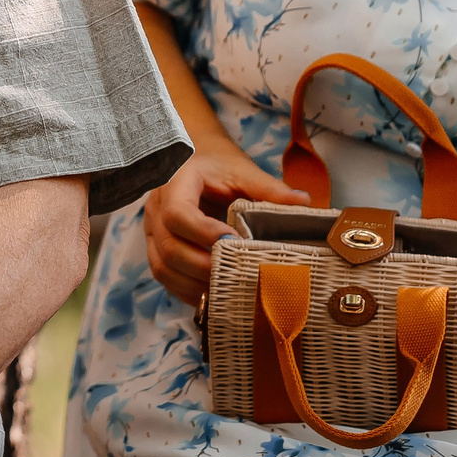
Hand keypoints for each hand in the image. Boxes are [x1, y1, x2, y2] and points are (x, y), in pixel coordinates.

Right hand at [143, 146, 311, 301]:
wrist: (198, 161)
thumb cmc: (219, 166)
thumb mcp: (243, 172)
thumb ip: (269, 189)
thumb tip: (304, 203)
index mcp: (175, 183)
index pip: (177, 214)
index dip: (203, 233)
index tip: (234, 242)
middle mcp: (156, 208)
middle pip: (169, 247)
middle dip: (202, 267)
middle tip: (236, 276)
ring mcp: (152, 230)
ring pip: (161, 267)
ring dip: (192, 284)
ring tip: (226, 291)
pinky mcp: (157, 248)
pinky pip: (164, 276)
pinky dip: (186, 290)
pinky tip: (212, 295)